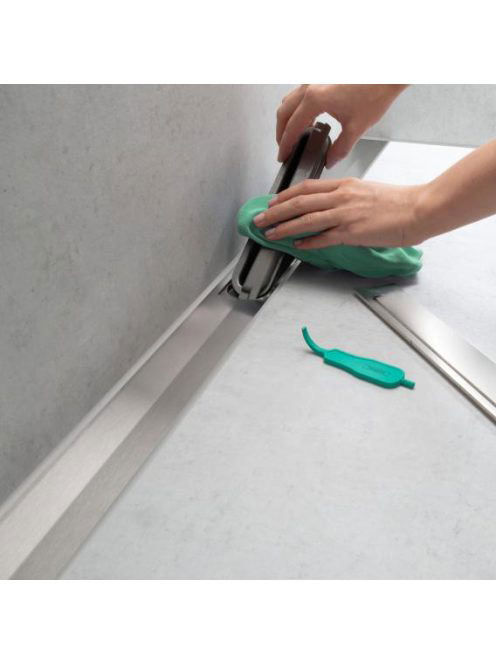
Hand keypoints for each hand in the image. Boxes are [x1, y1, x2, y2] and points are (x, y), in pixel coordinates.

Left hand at [253, 178, 425, 248]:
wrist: (417, 209)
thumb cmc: (396, 202)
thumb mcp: (365, 191)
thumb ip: (345, 197)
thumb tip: (328, 208)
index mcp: (344, 185)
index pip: (306, 188)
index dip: (284, 196)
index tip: (271, 203)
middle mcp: (341, 197)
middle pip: (299, 203)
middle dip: (275, 213)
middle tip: (260, 220)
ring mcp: (345, 214)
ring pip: (306, 220)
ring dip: (284, 228)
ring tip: (270, 234)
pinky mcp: (352, 231)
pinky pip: (324, 237)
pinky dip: (308, 242)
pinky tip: (297, 245)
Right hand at [276, 84, 407, 166]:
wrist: (388, 71)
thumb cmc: (375, 91)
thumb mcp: (357, 128)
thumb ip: (340, 149)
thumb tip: (330, 160)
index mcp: (315, 100)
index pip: (291, 127)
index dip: (285, 145)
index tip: (283, 156)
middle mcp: (310, 86)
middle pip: (283, 112)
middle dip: (281, 133)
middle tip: (285, 148)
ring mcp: (314, 79)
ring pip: (289, 101)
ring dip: (288, 119)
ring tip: (295, 135)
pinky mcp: (321, 77)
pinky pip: (299, 93)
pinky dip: (297, 108)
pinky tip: (309, 118)